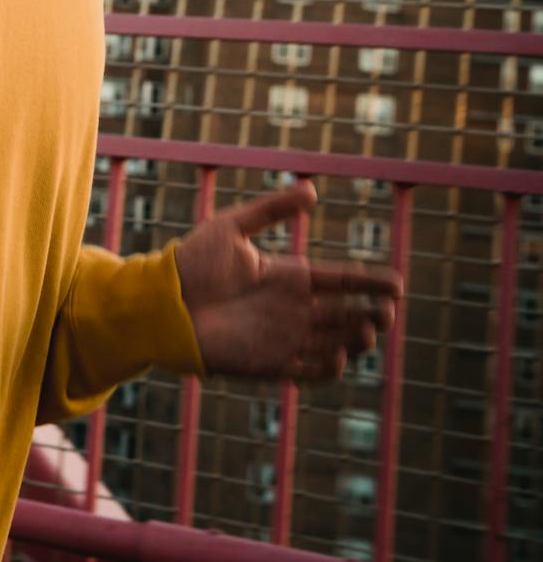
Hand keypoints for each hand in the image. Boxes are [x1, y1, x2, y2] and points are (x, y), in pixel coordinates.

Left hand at [173, 181, 402, 380]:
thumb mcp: (232, 227)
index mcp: (289, 277)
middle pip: (347, 315)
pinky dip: (328, 367)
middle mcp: (292, 309)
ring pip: (336, 343)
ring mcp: (284, 337)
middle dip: (373, 314)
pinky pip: (308, 371)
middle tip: (388, 311)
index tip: (399, 284)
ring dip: (357, 340)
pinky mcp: (270, 363)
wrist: (163, 302)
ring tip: (369, 330)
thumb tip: (311, 190)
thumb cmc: (193, 263)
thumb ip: (271, 209)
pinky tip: (338, 355)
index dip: (371, 283)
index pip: (342, 281)